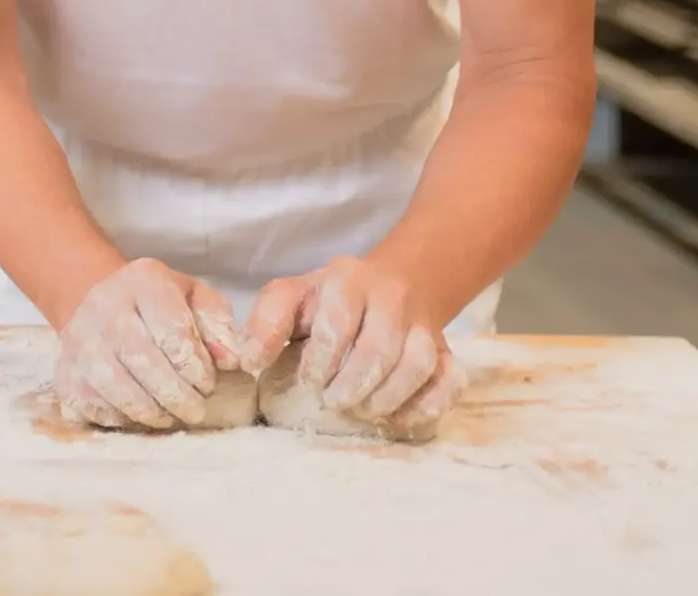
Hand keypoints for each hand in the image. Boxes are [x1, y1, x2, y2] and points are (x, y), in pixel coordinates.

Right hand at [53, 259, 243, 429]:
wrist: (103, 303)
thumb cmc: (161, 306)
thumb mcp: (196, 299)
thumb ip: (219, 325)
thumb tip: (231, 361)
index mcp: (143, 280)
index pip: (172, 331)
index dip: (196, 366)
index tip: (208, 383)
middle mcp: (104, 304)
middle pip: (143, 360)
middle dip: (177, 395)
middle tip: (196, 411)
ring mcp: (78, 338)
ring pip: (115, 386)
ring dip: (151, 411)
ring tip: (171, 417)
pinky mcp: (64, 370)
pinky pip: (93, 404)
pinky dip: (120, 419)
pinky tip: (140, 416)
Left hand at [240, 256, 462, 426]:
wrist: (399, 282)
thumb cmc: (333, 298)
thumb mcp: (293, 295)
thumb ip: (266, 321)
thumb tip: (247, 362)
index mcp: (348, 281)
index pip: (337, 324)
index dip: (321, 361)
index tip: (310, 380)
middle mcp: (392, 299)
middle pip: (378, 350)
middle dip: (351, 386)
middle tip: (334, 402)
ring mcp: (425, 327)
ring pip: (416, 366)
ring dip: (385, 398)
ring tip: (361, 410)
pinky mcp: (448, 354)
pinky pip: (450, 383)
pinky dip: (426, 406)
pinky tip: (398, 416)